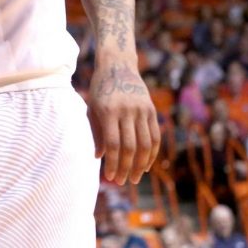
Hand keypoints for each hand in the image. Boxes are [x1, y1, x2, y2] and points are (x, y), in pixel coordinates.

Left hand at [88, 63, 160, 184]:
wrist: (117, 65)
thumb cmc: (99, 89)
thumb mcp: (92, 107)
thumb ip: (96, 132)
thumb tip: (98, 157)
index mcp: (108, 111)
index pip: (113, 144)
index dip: (113, 163)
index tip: (110, 177)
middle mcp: (127, 111)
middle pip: (130, 147)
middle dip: (126, 168)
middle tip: (122, 182)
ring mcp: (142, 110)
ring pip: (145, 144)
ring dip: (141, 164)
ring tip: (135, 178)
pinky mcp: (152, 110)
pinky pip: (155, 136)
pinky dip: (152, 153)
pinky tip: (146, 164)